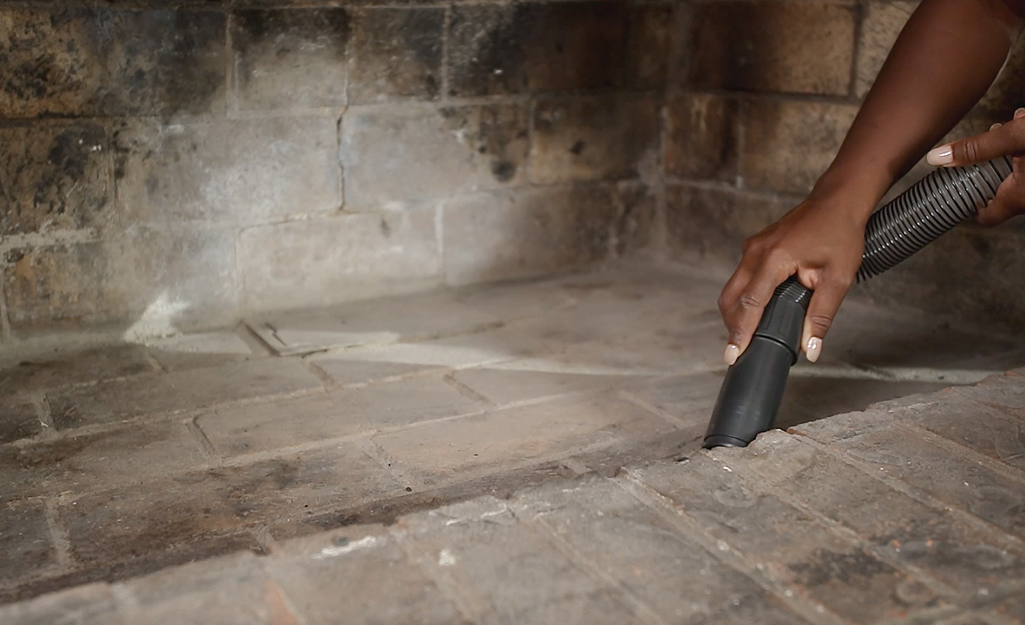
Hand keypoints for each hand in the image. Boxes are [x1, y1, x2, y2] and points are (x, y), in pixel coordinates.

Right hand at [718, 195, 866, 365]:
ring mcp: (752, 247)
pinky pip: (741, 277)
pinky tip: (756, 310)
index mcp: (774, 259)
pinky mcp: (755, 247)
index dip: (740, 333)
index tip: (732, 354)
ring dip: (737, 312)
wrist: (838, 201)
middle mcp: (756, 252)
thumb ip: (821, 316)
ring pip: (733, 288)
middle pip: (731, 298)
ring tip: (747, 335)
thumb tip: (811, 348)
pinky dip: (743, 297)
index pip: (750, 304)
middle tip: (738, 351)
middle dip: (733, 326)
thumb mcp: (838, 278)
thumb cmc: (840, 233)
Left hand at [927, 107, 1024, 225]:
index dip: (970, 207)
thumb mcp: (1016, 137)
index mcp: (1019, 197)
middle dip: (988, 166)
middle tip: (985, 147)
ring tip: (1009, 127)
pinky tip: (1024, 122)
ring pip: (1017, 173)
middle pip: (1000, 190)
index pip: (987, 217)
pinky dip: (1023, 144)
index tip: (958, 192)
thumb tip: (936, 157)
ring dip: (1008, 151)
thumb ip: (976, 148)